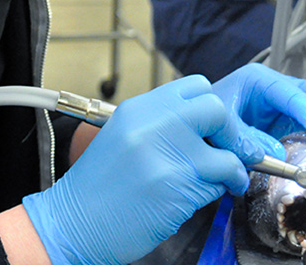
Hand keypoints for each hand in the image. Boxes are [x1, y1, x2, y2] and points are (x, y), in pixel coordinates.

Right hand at [23, 75, 249, 264]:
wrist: (74, 220)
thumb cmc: (100, 185)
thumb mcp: (125, 136)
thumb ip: (161, 123)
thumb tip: (207, 126)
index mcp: (139, 107)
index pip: (195, 86)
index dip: (211, 107)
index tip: (213, 128)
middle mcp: (152, 122)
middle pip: (215, 109)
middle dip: (230, 132)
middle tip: (228, 150)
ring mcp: (165, 153)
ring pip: (226, 151)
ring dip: (232, 168)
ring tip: (224, 179)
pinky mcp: (176, 186)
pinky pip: (219, 182)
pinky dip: (221, 189)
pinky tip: (205, 194)